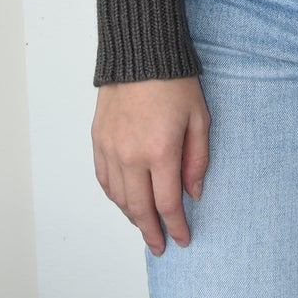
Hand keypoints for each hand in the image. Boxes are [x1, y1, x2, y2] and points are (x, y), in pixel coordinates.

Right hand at [92, 76, 209, 253]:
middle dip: (151, 232)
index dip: (175, 226)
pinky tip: (124, 201)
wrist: (140, 50)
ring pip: (119, 198)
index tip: (182, 239)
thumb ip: (197, 159)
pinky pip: (104, 179)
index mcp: (160, 151)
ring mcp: (111, 149)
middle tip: (160, 246)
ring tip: (145, 226)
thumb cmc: (175, 81)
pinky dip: (114, 196)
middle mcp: (131, 156)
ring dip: (132, 217)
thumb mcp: (199, 118)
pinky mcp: (98, 139)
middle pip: (139, 209)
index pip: (167, 204)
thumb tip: (192, 193)